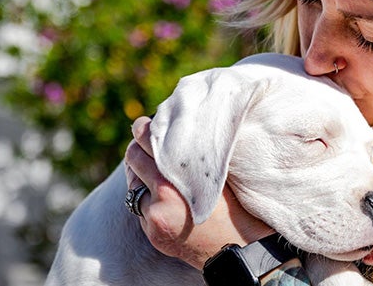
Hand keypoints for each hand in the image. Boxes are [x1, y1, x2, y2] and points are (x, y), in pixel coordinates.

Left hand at [124, 116, 273, 268]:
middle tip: (148, 141)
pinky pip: (139, 205)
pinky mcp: (152, 233)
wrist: (240, 250)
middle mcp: (162, 199)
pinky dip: (147, 196)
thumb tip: (175, 130)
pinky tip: (162, 194)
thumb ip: (193, 155)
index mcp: (181, 179)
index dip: (145, 128)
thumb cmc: (239, 205)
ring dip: (140, 173)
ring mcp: (154, 219)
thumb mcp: (220, 173)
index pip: (148, 140)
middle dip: (139, 148)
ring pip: (132, 182)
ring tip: (155, 168)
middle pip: (133, 158)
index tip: (147, 122)